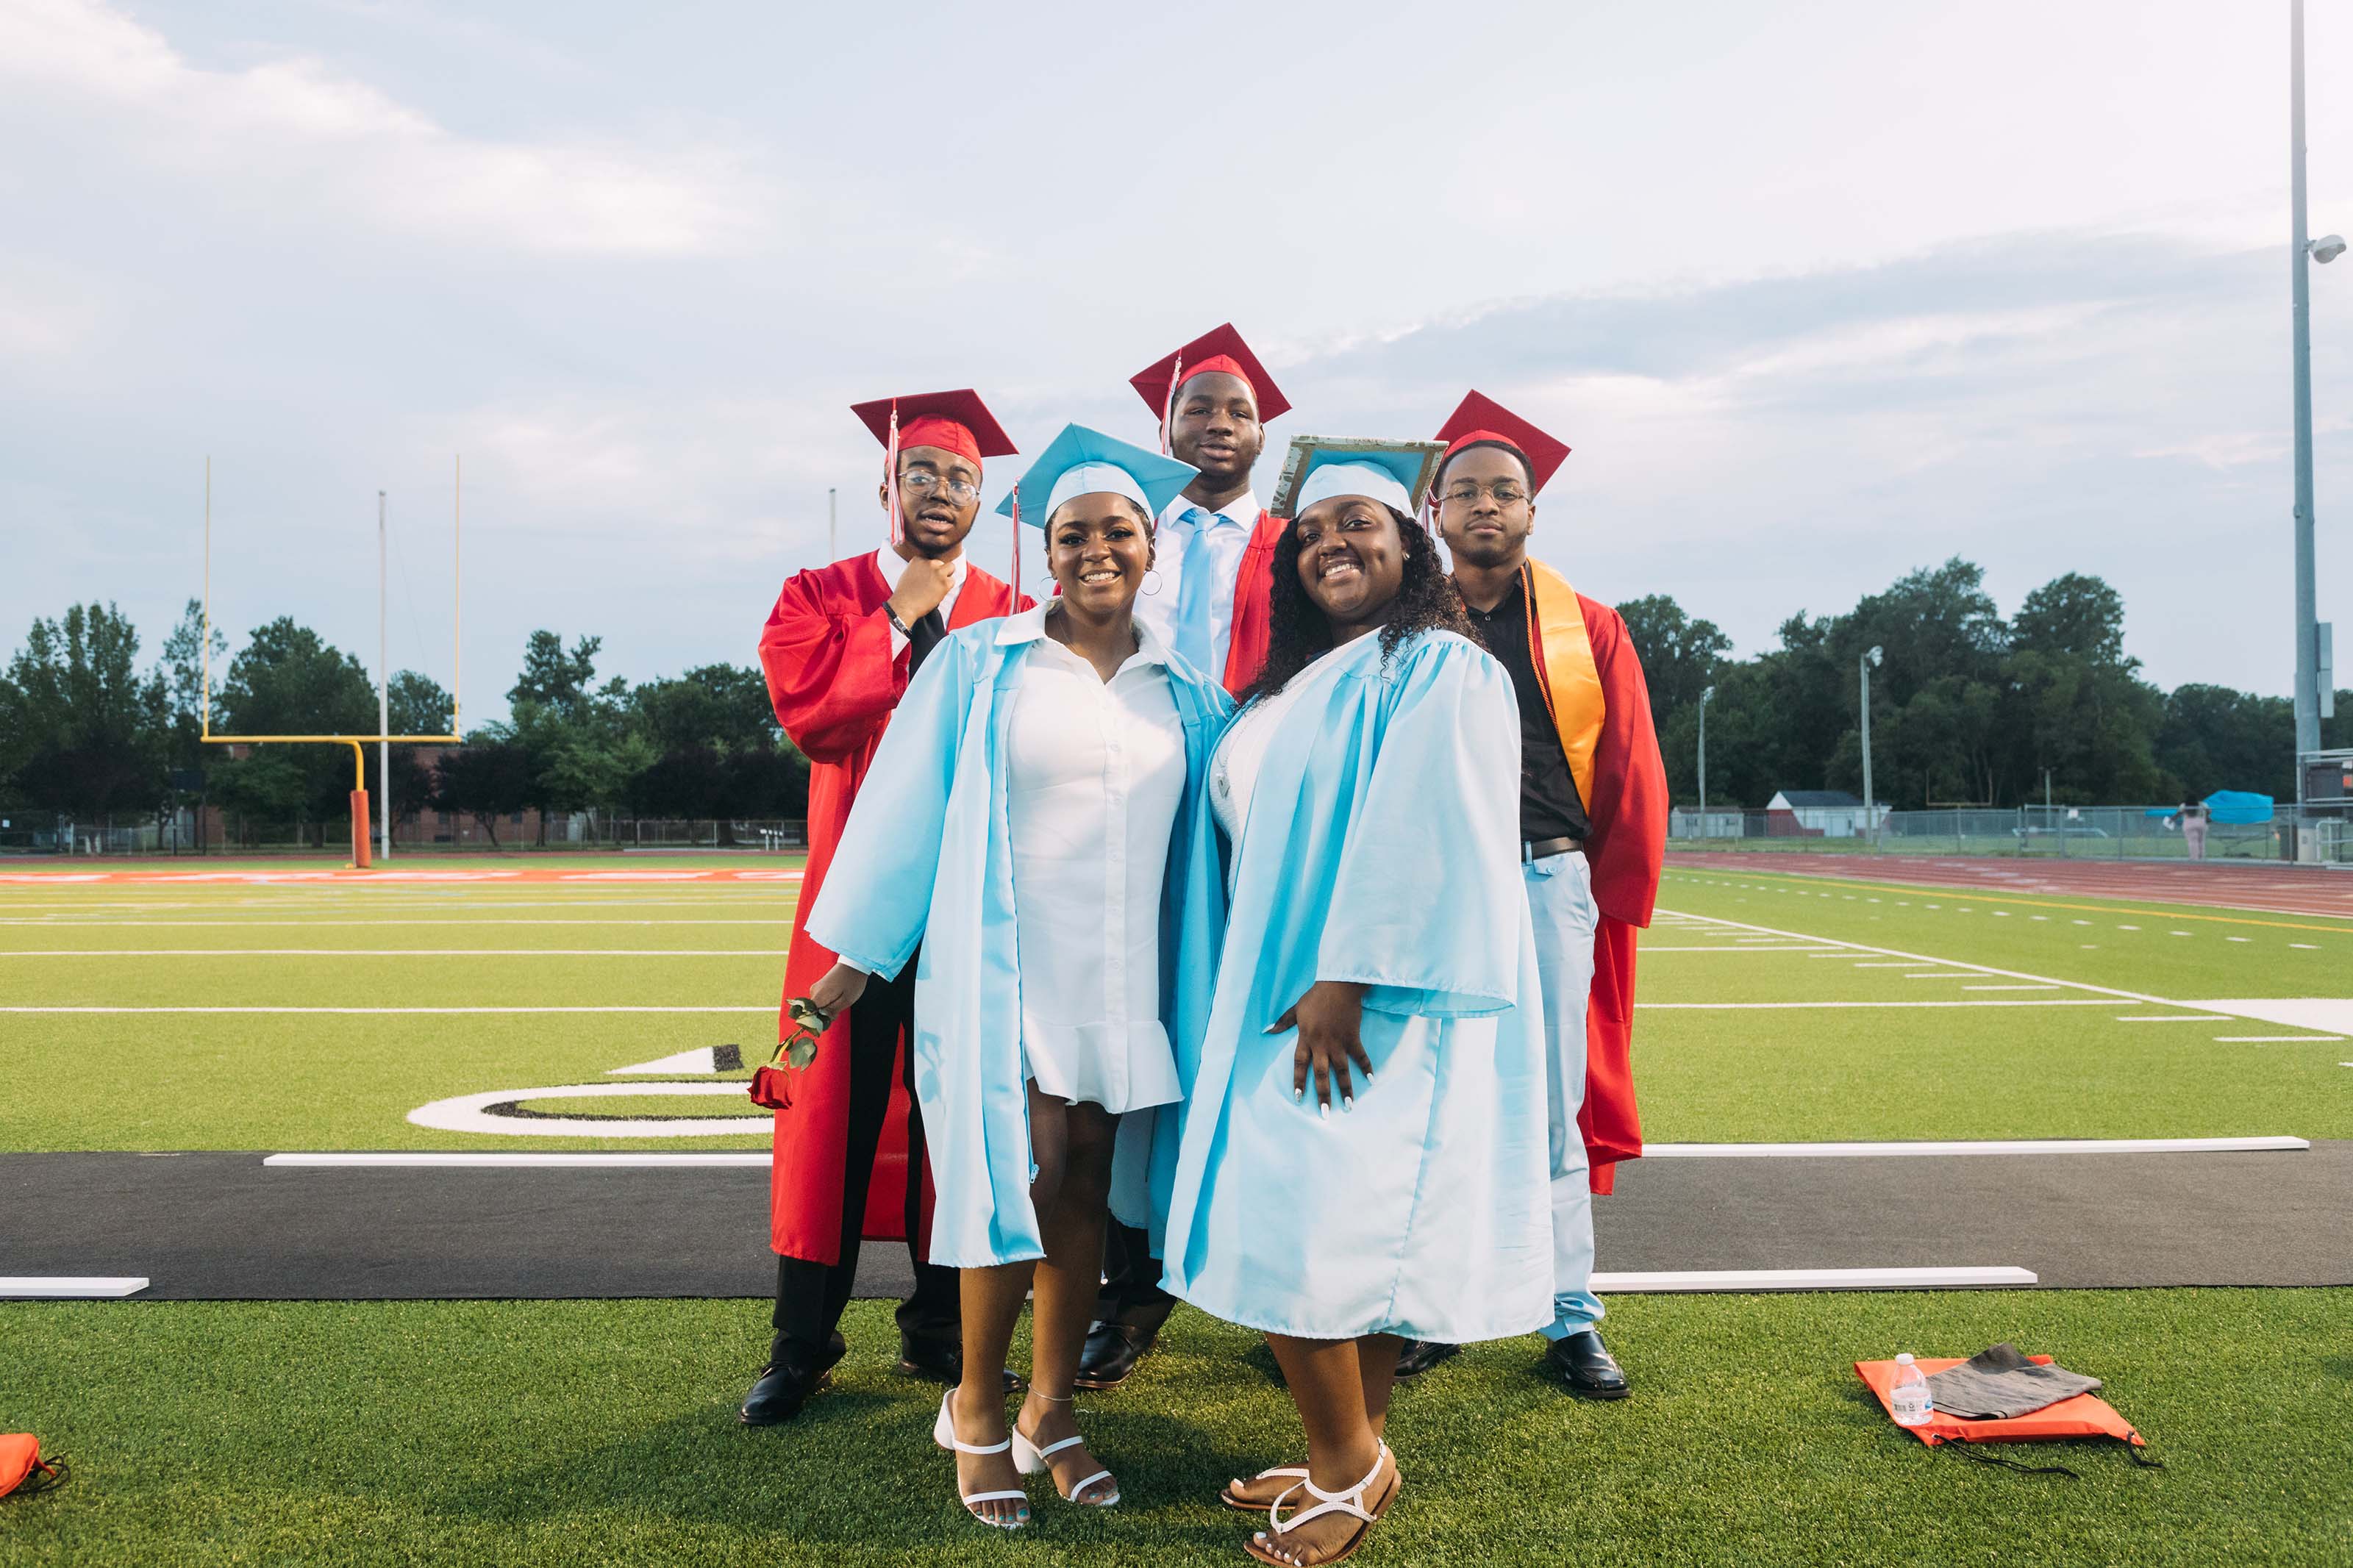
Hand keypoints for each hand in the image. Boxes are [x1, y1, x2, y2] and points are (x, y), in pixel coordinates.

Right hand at [807, 962, 868, 1022]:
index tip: (828, 1022)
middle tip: (838, 1010)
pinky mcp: (819, 987)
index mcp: (819, 995)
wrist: (854, 964)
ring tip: (840, 1001)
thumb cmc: (852, 982)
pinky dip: (828, 1003)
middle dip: (824, 1015)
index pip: (809, 1015)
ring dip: (827, 1009)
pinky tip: (838, 998)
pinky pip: (820, 1000)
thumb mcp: (846, 1000)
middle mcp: (813, 991)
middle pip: (813, 1011)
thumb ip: (832, 1011)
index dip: (817, 1021)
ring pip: (817, 1006)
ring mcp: (815, 988)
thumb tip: (821, 1020)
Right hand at [887, 556, 956, 625]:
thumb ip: (919, 569)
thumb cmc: (905, 593)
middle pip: (941, 563)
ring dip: (946, 576)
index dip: (930, 571)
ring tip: (938, 587)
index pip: (930, 561)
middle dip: (939, 572)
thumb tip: (927, 571)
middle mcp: (929, 563)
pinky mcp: (945, 582)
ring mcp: (938, 572)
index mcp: (918, 560)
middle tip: (933, 583)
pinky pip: (952, 581)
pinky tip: (938, 593)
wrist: (905, 605)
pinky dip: (947, 588)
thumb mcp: (908, 574)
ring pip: (951, 568)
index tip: (926, 578)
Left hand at [1273, 980, 1371, 1114]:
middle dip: (1323, 1094)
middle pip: (1322, 1073)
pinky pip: (1360, 1056)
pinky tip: (1371, 1080)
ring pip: (1342, 1070)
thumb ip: (1283, 1022)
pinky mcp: (1353, 1038)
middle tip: (1325, 1113)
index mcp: (1306, 1038)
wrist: (1338, 986)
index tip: (1299, 1098)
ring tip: (1349, 1106)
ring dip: (1346, 1089)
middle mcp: (1322, 1044)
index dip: (1300, 1081)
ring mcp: (1339, 1042)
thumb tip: (1267, 1030)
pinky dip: (1366, 1067)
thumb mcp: (1296, 1009)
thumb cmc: (1315, 997)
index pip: (1300, 1064)